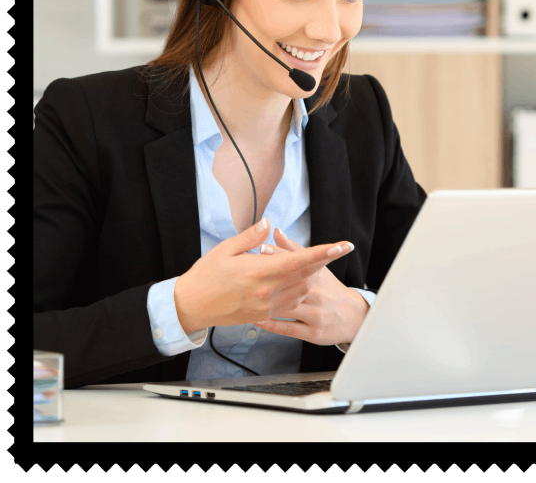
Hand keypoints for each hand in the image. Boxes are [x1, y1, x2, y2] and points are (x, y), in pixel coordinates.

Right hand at [173, 218, 353, 331]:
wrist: (191, 306)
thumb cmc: (206, 276)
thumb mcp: (225, 249)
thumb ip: (251, 236)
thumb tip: (269, 224)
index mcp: (258, 272)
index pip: (299, 261)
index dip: (324, 253)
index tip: (342, 246)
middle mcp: (267, 291)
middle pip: (307, 276)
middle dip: (324, 262)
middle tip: (333, 249)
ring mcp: (267, 305)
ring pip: (302, 291)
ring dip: (312, 276)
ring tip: (311, 262)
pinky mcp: (265, 314)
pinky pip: (292, 303)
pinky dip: (300, 290)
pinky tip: (297, 280)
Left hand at [253, 228, 369, 346]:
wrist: (353, 317)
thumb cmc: (330, 289)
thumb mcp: (318, 268)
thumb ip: (295, 250)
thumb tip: (276, 232)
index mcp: (319, 275)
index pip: (300, 261)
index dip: (281, 254)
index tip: (262, 248)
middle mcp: (318, 293)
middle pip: (295, 282)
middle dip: (272, 276)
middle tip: (249, 271)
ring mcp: (316, 313)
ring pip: (290, 306)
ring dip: (269, 301)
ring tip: (249, 296)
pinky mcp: (313, 333)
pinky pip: (289, 328)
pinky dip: (272, 324)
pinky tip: (256, 319)